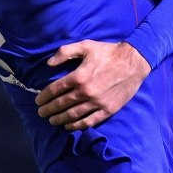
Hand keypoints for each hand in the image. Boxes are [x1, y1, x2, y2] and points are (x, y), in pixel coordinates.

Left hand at [34, 40, 151, 130]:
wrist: (134, 61)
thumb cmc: (109, 52)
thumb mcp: (86, 46)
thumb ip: (65, 52)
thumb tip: (49, 64)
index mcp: (78, 77)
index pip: (54, 90)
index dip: (43, 97)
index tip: (38, 101)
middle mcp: (85, 92)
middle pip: (60, 105)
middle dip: (48, 110)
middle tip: (41, 113)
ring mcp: (97, 102)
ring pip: (72, 115)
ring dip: (59, 119)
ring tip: (52, 120)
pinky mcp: (108, 109)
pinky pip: (88, 121)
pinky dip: (76, 126)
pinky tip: (69, 126)